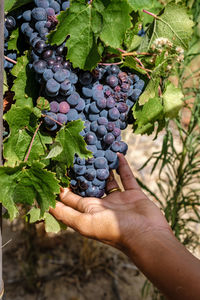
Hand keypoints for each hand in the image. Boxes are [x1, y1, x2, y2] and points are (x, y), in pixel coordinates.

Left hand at [50, 154, 171, 255]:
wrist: (147, 236)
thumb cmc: (114, 230)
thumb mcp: (85, 223)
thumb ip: (66, 213)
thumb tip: (47, 204)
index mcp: (89, 212)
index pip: (72, 197)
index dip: (63, 184)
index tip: (56, 168)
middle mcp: (102, 205)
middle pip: (90, 185)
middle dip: (83, 171)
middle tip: (76, 154)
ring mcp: (118, 199)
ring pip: (108, 179)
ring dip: (103, 167)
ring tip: (96, 151)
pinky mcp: (133, 195)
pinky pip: (127, 177)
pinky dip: (123, 166)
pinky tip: (117, 154)